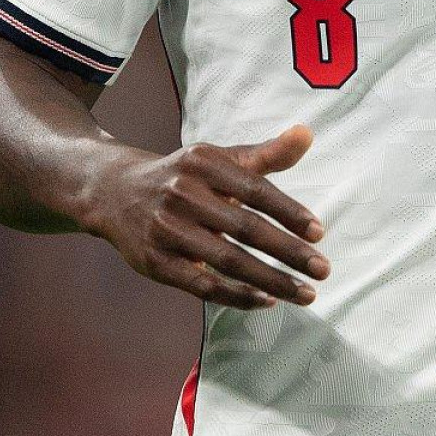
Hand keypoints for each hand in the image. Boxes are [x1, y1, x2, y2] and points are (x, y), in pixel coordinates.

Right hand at [84, 125, 328, 308]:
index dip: (288, 212)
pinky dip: (237, 296)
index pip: (254, 190)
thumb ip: (265, 154)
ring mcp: (167, 230)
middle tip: (323, 270)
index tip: (319, 233)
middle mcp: (182, 195)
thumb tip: (307, 134)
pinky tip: (268, 301)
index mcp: (202, 164)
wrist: (113, 193)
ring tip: (306, 293)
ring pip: (228, 261)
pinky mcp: (156, 263)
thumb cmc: (182, 177)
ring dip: (271, 280)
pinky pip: (203, 285)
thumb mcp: (218, 159)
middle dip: (288, 252)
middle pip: (245, 228)